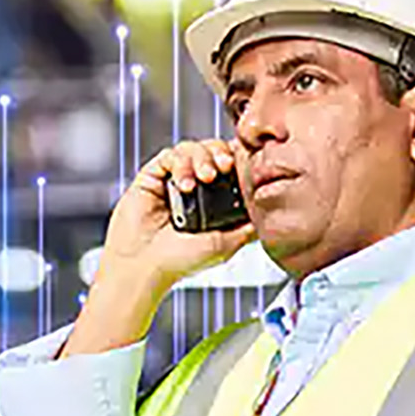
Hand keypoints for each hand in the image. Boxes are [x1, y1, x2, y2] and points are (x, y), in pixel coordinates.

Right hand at [60, 139, 258, 357]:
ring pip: (192, 148)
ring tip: (204, 177)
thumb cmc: (178, 262)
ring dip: (202, 158)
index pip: (230, 166)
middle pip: (213, 150)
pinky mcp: (152, 177)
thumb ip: (248, 228)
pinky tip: (183, 185)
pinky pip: (170, 155)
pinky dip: (180, 164)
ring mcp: (173, 180)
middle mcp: (194, 187)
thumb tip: (271, 215)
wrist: (144, 267)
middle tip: (226, 165)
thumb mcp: (225, 245)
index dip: (239, 158)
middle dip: (221, 153)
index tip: (246, 163)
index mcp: (213, 200)